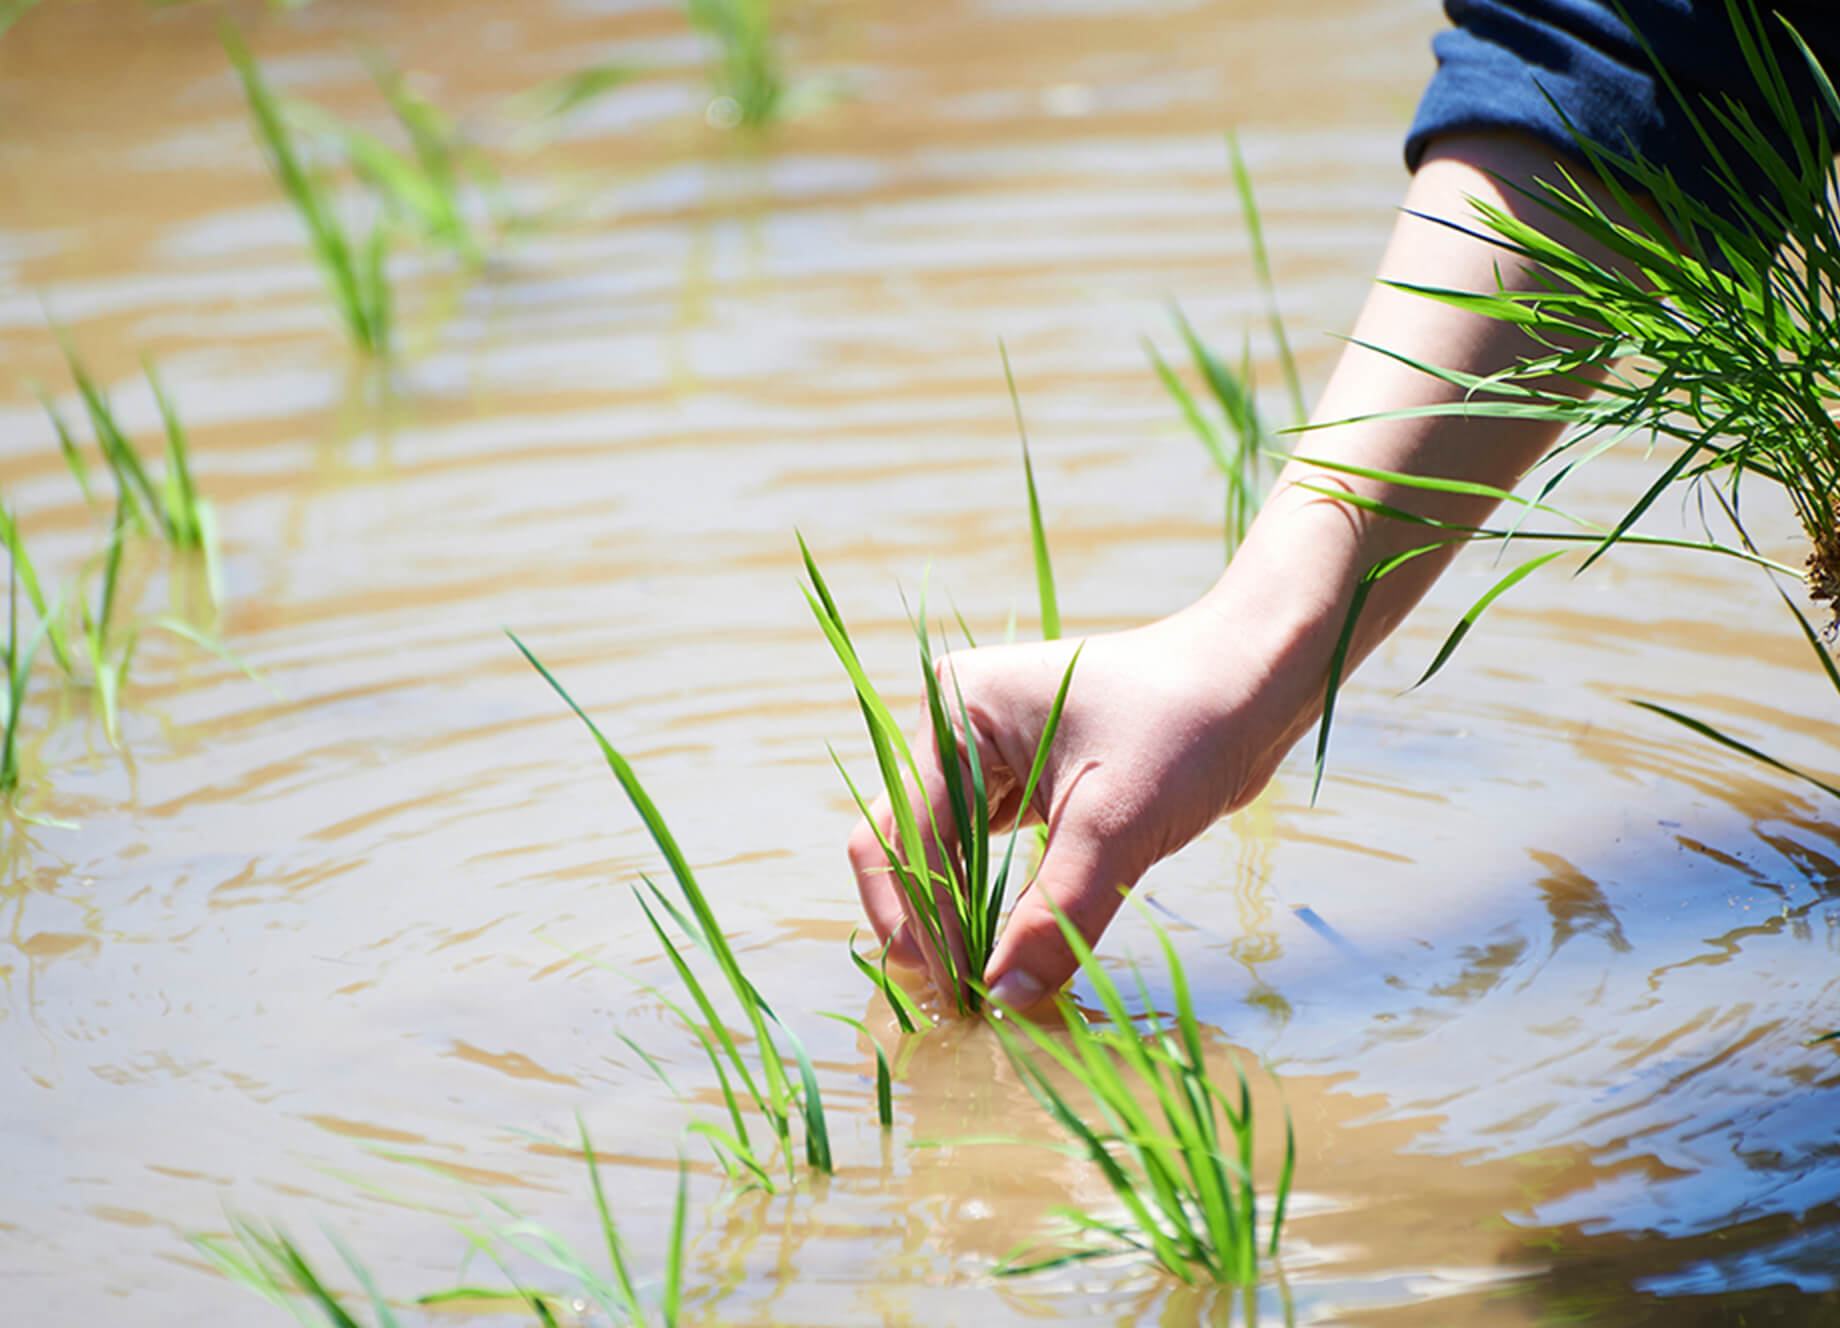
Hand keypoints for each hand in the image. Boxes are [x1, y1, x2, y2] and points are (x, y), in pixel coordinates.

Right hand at [847, 604, 1301, 1010]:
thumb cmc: (1184, 728)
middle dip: (920, 920)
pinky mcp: (1022, 782)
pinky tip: (999, 949)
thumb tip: (1003, 998)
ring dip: (949, 915)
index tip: (958, 990)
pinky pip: (979, 850)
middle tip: (947, 998)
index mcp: (958, 710)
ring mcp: (986, 755)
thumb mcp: (1115, 825)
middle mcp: (957, 728)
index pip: (912, 834)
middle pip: (905, 841)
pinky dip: (983, 899)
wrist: (1253, 681)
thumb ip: (1055, 914)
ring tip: (969, 986)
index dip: (927, 917)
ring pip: (938, 851)